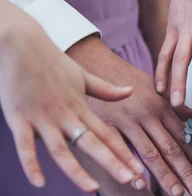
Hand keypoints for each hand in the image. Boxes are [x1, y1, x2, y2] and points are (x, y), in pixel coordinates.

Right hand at [0, 18, 143, 192]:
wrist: (21, 43)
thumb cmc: (52, 60)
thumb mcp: (83, 75)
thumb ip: (106, 89)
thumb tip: (131, 91)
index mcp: (81, 107)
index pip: (108, 135)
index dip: (124, 154)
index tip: (140, 171)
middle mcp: (65, 115)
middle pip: (92, 145)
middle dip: (113, 164)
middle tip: (132, 182)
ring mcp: (42, 117)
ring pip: (62, 150)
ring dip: (78, 171)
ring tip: (93, 189)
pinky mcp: (18, 117)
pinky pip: (25, 146)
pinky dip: (32, 164)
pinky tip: (40, 182)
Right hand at [67, 36, 191, 195]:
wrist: (99, 64)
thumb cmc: (128, 78)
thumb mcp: (156, 88)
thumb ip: (174, 106)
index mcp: (163, 107)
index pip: (184, 136)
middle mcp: (151, 115)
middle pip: (172, 147)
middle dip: (187, 171)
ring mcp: (131, 120)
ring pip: (151, 152)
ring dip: (166, 175)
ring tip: (178, 193)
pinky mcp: (110, 124)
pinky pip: (123, 149)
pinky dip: (132, 167)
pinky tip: (141, 184)